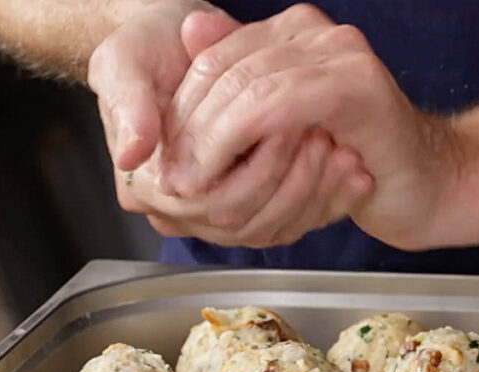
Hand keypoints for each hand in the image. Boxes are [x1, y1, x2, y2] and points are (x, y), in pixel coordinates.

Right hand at [97, 9, 374, 247]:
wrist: (173, 37)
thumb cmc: (150, 45)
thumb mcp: (125, 62)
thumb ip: (128, 108)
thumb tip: (133, 153)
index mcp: (149, 182)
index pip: (210, 200)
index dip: (256, 171)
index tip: (290, 132)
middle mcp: (182, 208)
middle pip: (246, 220)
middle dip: (292, 181)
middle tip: (324, 138)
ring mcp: (216, 212)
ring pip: (273, 227)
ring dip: (314, 192)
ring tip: (341, 151)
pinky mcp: (249, 205)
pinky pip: (291, 222)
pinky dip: (326, 200)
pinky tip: (353, 175)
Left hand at [164, 4, 466, 249]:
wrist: (427, 185)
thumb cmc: (357, 161)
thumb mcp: (284, 130)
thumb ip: (242, 88)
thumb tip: (191, 35)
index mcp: (295, 32)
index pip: (213, 56)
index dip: (181, 107)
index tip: (165, 153)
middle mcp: (316, 31)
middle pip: (223, 68)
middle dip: (188, 125)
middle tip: (168, 172)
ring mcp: (339, 53)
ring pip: (245, 87)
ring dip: (207, 139)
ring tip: (189, 180)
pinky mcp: (355, 86)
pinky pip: (276, 105)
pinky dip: (240, 139)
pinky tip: (222, 170)